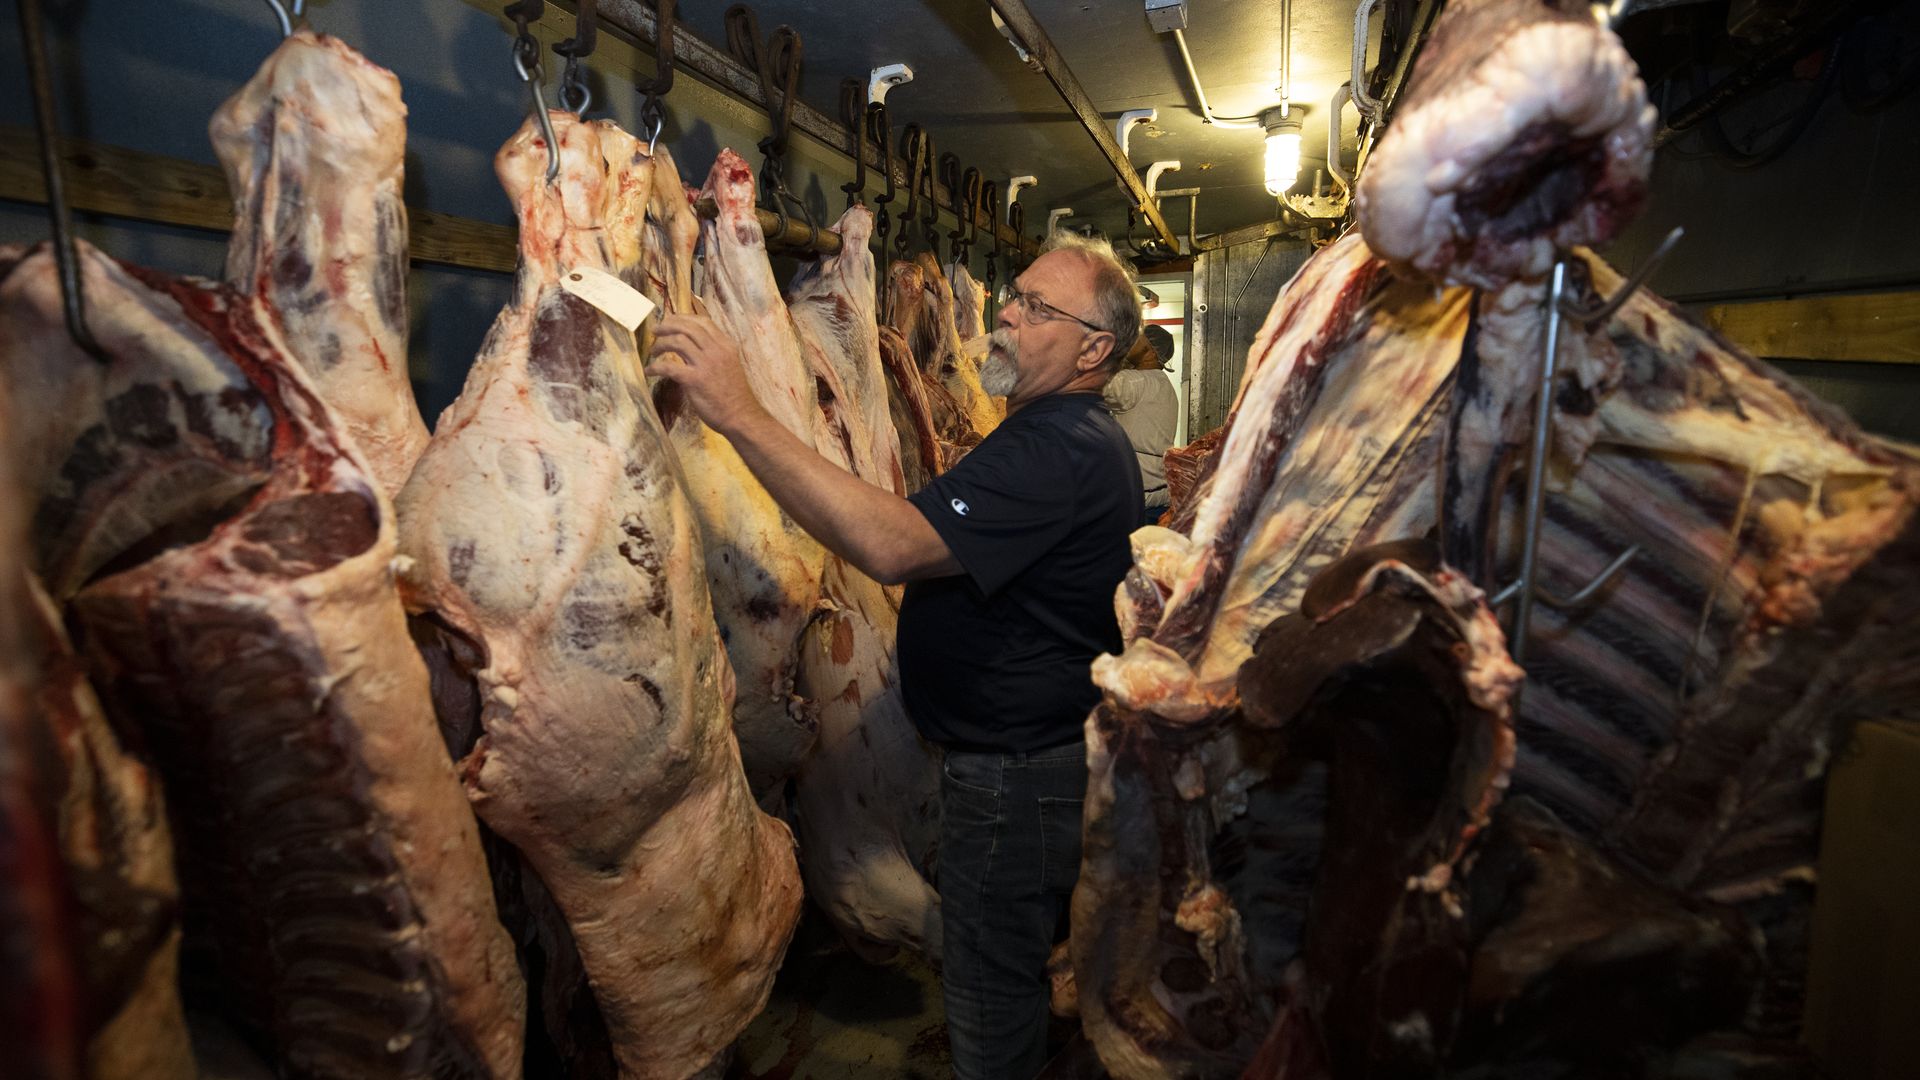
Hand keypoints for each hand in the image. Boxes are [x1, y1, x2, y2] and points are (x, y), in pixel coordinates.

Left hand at [646, 313, 766, 437]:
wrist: (740, 415)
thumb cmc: (734, 393)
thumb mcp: (729, 363)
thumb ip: (715, 351)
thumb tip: (694, 344)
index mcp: (726, 345)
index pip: (703, 321)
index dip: (683, 318)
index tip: (670, 321)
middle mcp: (716, 350)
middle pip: (687, 327)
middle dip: (667, 326)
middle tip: (656, 331)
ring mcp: (706, 364)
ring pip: (678, 341)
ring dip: (661, 344)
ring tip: (654, 350)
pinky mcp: (695, 380)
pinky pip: (669, 367)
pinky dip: (655, 367)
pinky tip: (650, 371)